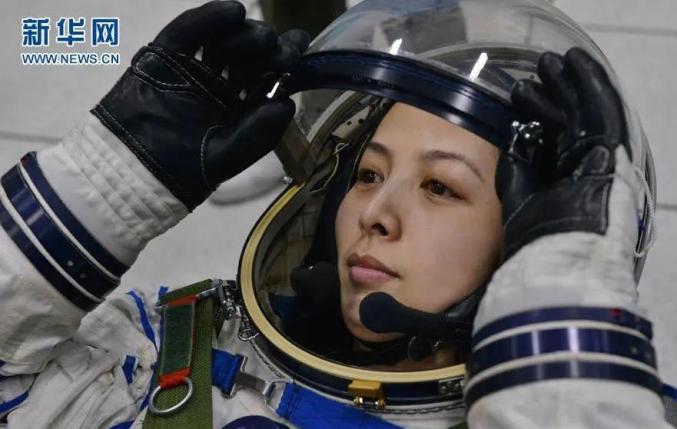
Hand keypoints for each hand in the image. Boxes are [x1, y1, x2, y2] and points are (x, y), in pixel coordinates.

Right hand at [92, 1, 309, 209]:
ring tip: (262, 36)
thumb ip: (259, 133)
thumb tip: (288, 103)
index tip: (300, 49)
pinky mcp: (166, 56)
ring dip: (246, 35)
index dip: (284, 64)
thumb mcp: (227, 156)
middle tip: (284, 46)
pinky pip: (189, 32)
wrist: (129, 168)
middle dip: (269, 49)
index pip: (265, 81)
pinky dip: (209, 19)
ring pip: (224, 43)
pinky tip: (233, 12)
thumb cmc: (182, 169)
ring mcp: (193, 69)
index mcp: (237, 110)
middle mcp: (218, 87)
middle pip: (249, 59)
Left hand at [496, 47, 630, 259]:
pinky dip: (591, 83)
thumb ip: (516, 161)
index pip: (552, 134)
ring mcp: (598, 157)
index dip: (538, 109)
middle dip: (554, 92)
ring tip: (551, 61)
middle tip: (538, 69)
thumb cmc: (535, 229)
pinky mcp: (612, 149)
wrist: (560, 248)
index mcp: (561, 176)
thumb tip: (515, 134)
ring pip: (584, 110)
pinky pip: (602, 110)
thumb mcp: (516, 188)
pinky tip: (576, 63)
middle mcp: (581, 164)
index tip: (522, 91)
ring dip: (569, 83)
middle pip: (568, 119)